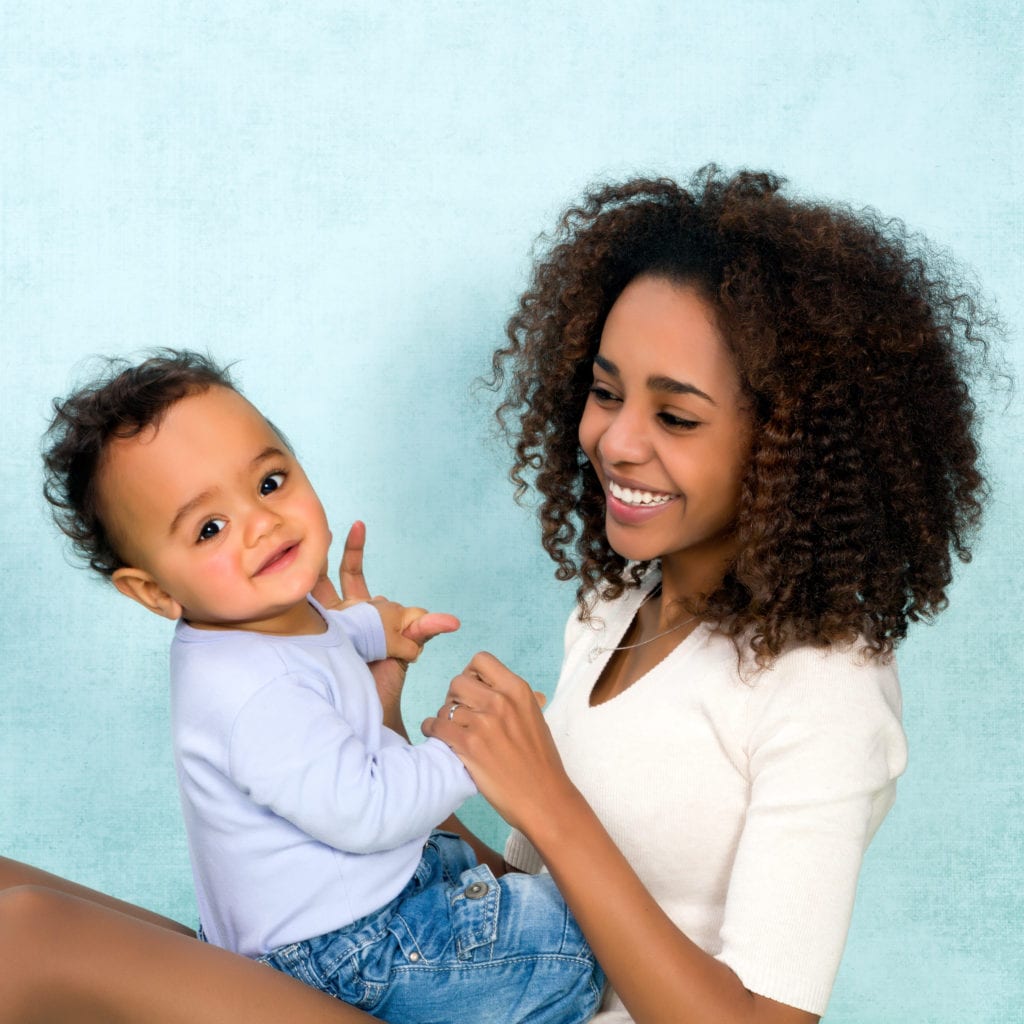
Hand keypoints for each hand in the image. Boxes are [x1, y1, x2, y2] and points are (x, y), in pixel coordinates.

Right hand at [314, 522, 458, 729]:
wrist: (371, 711)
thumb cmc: (388, 680)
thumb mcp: (408, 648)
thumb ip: (422, 629)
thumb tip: (452, 621)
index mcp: (361, 611)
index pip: (352, 573)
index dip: (353, 550)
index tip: (357, 524)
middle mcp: (338, 616)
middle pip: (325, 579)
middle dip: (322, 555)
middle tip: (319, 529)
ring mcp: (323, 628)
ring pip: (310, 596)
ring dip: (306, 576)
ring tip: (297, 554)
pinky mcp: (315, 643)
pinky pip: (303, 622)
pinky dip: (297, 605)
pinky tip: (285, 590)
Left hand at [422, 652, 571, 835]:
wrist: (544, 798)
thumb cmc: (541, 762)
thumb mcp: (535, 718)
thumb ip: (514, 701)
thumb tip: (500, 688)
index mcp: (518, 689)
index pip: (481, 660)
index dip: (471, 673)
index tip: (472, 690)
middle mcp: (500, 701)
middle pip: (458, 681)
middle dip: (455, 696)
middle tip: (460, 713)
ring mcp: (483, 723)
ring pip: (445, 706)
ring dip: (444, 717)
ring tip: (451, 730)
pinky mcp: (468, 746)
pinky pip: (435, 726)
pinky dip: (431, 729)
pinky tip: (437, 735)